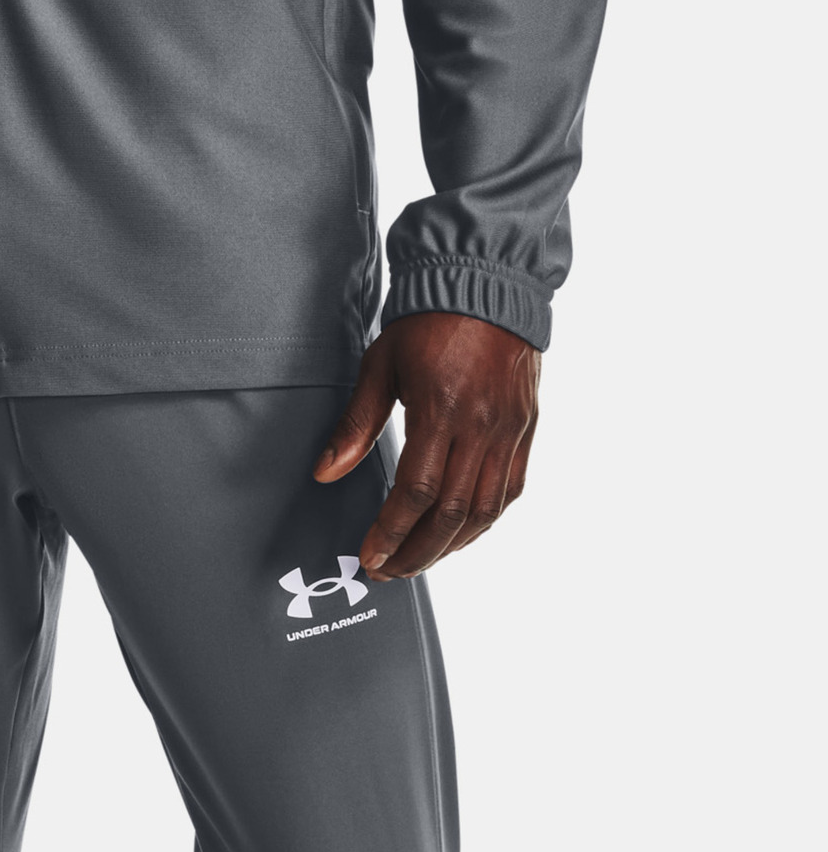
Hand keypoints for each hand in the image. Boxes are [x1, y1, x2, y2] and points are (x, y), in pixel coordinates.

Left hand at [314, 313, 539, 580]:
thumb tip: (326, 473)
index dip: (391, 533)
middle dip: (417, 552)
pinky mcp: (526, 429)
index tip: (370, 557)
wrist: (487, 281)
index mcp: (441, 408)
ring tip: (418, 561)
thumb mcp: (381, 365)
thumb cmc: (429, 321)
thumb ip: (356, 426)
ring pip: (484, 511)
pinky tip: (457, 535)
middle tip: (389, 571)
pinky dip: (483, 523)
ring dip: (449, 547)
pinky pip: (509, 491)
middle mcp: (481, 425)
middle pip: (451, 514)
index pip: (415, 493)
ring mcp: (509, 430)